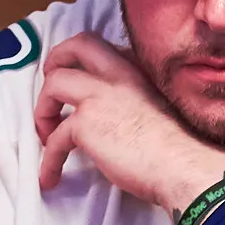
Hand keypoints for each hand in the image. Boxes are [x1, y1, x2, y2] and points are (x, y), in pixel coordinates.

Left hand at [34, 33, 224, 212]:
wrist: (182, 166)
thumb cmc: (178, 148)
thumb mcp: (157, 107)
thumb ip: (133, 101)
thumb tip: (112, 118)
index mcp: (136, 71)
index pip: (100, 47)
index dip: (79, 59)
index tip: (75, 76)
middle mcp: (117, 75)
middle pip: (75, 46)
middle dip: (53, 63)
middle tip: (50, 91)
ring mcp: (99, 96)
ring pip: (54, 85)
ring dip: (43, 111)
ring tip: (47, 137)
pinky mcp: (85, 124)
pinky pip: (54, 138)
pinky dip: (48, 160)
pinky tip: (50, 177)